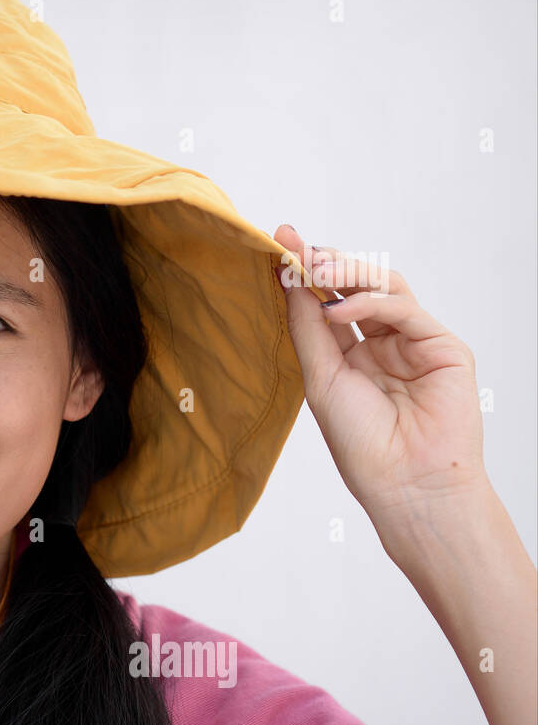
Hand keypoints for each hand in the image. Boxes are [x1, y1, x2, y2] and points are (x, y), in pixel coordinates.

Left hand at [273, 224, 488, 530]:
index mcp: (351, 355)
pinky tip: (339, 307)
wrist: (405, 483)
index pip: (327, 301)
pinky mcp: (443, 347)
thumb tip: (288, 278)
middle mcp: (383, 344)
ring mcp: (415, 343)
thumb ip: (306, 327)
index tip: (281, 241)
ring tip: (314, 268)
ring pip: (384, 288)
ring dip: (347, 272)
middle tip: (297, 246)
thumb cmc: (362, 443)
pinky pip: (404, 309)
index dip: (306, 273)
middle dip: (326, 263)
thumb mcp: (319, 378)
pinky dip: (370, 301)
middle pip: (356, 287)